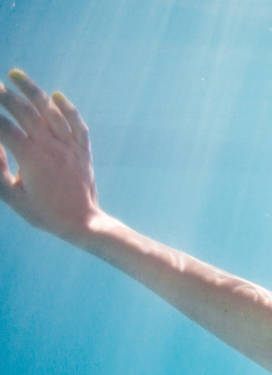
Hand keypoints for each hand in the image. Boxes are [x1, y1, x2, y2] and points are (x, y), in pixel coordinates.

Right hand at [0, 69, 102, 239]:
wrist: (82, 223)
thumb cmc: (43, 213)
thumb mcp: (12, 195)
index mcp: (30, 158)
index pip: (3, 127)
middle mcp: (51, 147)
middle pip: (24, 112)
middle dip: (4, 95)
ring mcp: (69, 146)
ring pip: (50, 111)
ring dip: (32, 90)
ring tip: (15, 74)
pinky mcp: (82, 151)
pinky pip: (77, 124)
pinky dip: (67, 108)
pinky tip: (56, 96)